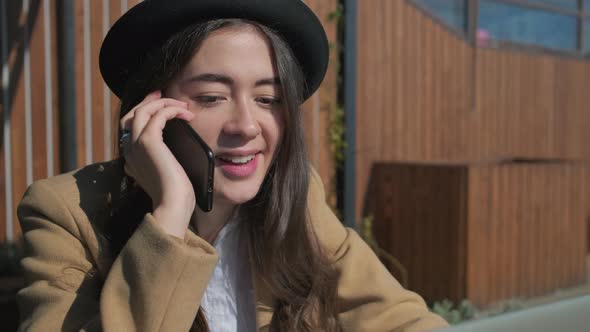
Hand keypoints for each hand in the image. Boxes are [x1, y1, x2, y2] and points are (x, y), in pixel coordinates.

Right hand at [120, 91, 195, 238]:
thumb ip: (164, 160)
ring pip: (144, 110)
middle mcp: (129, 149)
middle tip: (164, 94)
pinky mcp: (148, 141)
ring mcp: (136, 144)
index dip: (144, 112)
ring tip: (181, 105)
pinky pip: (157, 115)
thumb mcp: (167, 174)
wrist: (172, 205)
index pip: (130, 127)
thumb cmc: (176, 195)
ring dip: (163, 103)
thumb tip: (176, 149)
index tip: (159, 104)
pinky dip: (171, 110)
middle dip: (149, 101)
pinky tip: (185, 114)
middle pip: (133, 114)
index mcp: (132, 158)